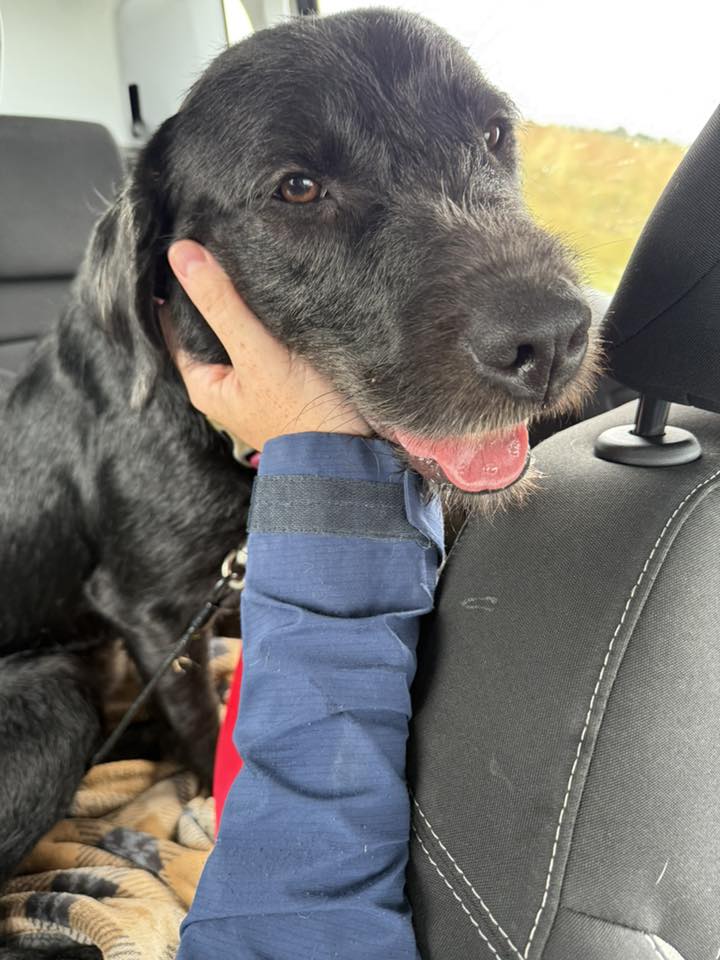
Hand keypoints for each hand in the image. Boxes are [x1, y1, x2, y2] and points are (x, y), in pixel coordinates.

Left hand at [163, 240, 369, 450]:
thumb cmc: (302, 411)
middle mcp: (222, 382)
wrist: (352, 451)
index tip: (182, 242)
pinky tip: (272, 285)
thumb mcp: (255, 353)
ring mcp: (253, 380)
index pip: (172, 323)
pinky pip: (262, 334)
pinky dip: (262, 312)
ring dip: (238, 297)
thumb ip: (220, 305)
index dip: (176, 286)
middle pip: (205, 323)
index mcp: (202, 382)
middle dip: (209, 288)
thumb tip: (180, 253)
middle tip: (213, 236)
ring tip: (242, 249)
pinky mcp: (282, 375)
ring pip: (235, 327)